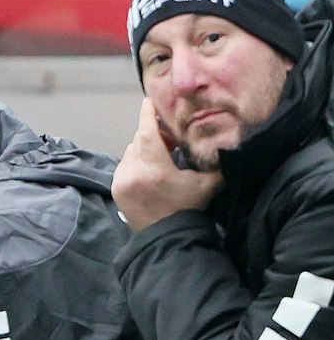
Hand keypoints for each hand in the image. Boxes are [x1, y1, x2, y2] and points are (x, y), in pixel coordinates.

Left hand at [113, 99, 219, 231]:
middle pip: (139, 140)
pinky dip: (136, 161)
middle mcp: (132, 172)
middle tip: (170, 136)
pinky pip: (125, 165)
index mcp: (153, 169)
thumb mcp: (206, 184)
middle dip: (153, 134)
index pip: (146, 132)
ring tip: (163, 154)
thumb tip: (224, 141)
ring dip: (144, 148)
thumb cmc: (189, 209)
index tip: (149, 101)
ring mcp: (121, 180)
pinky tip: (151, 168)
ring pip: (131, 152)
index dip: (148, 115)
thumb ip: (211, 161)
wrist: (167, 238)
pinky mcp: (115, 188)